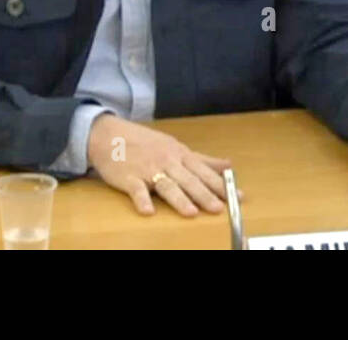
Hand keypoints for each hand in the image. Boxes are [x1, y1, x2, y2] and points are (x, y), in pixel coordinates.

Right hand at [87, 115, 237, 216]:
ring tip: (191, 213)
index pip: (205, 171)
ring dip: (179, 199)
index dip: (221, 184)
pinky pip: (136, 190)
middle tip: (218, 208)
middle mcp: (168, 161)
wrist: (110, 135)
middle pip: (189, 180)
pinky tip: (148, 211)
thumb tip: (229, 165)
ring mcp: (148, 169)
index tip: (237, 195)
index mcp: (181, 155)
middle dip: (205, 194)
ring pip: (167, 185)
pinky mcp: (129, 178)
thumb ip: (203, 160)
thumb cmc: (146, 143)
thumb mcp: (177, 147)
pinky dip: (142, 200)